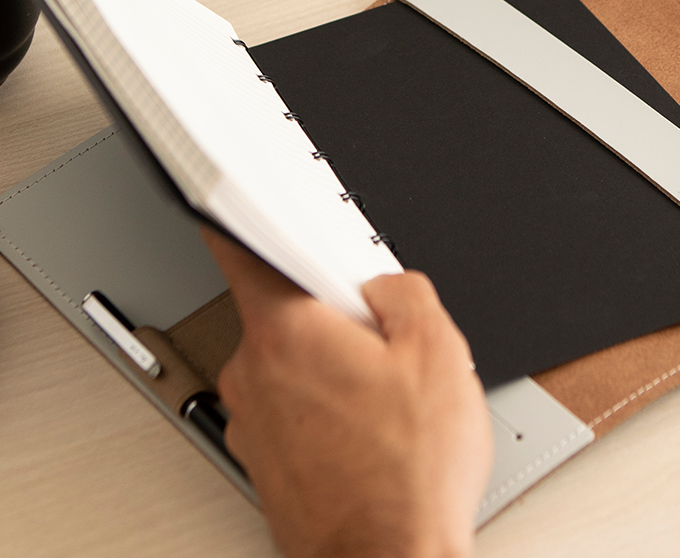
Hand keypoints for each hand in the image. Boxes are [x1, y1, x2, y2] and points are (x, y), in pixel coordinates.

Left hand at [202, 231, 492, 557]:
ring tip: (385, 399)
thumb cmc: (407, 478)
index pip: (241, 245)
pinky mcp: (264, 462)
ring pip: (293, 361)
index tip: (266, 201)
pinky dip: (326, 408)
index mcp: (284, 331)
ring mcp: (252, 423)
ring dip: (333, 365)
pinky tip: (372, 432)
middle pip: (285, 307)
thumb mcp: (438, 351)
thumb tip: (384, 286)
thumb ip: (405, 290)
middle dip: (333, 311)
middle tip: (381, 339)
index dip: (256, 213)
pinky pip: (293, 407)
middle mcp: (252, 374)